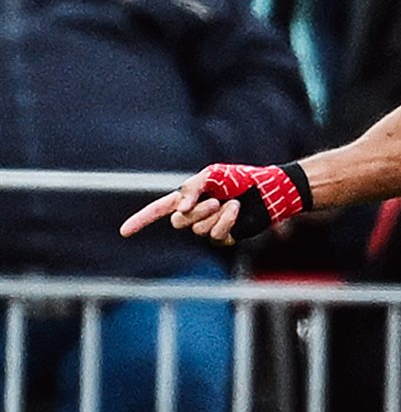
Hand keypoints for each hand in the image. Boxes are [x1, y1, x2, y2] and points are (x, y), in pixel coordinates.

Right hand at [120, 162, 311, 244]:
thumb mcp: (211, 175)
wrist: (265, 190)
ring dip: (214, 215)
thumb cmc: (238, 178)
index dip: (141, 221)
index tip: (124, 232)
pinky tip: (235, 211)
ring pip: (198, 230)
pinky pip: (217, 235)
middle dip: (196, 211)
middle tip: (214, 200)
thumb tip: (179, 210)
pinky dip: (226, 221)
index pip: (158, 211)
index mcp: (187, 198)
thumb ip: (190, 187)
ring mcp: (209, 227)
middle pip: (179, 221)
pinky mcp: (225, 237)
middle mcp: (194, 215)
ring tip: (229, 203)